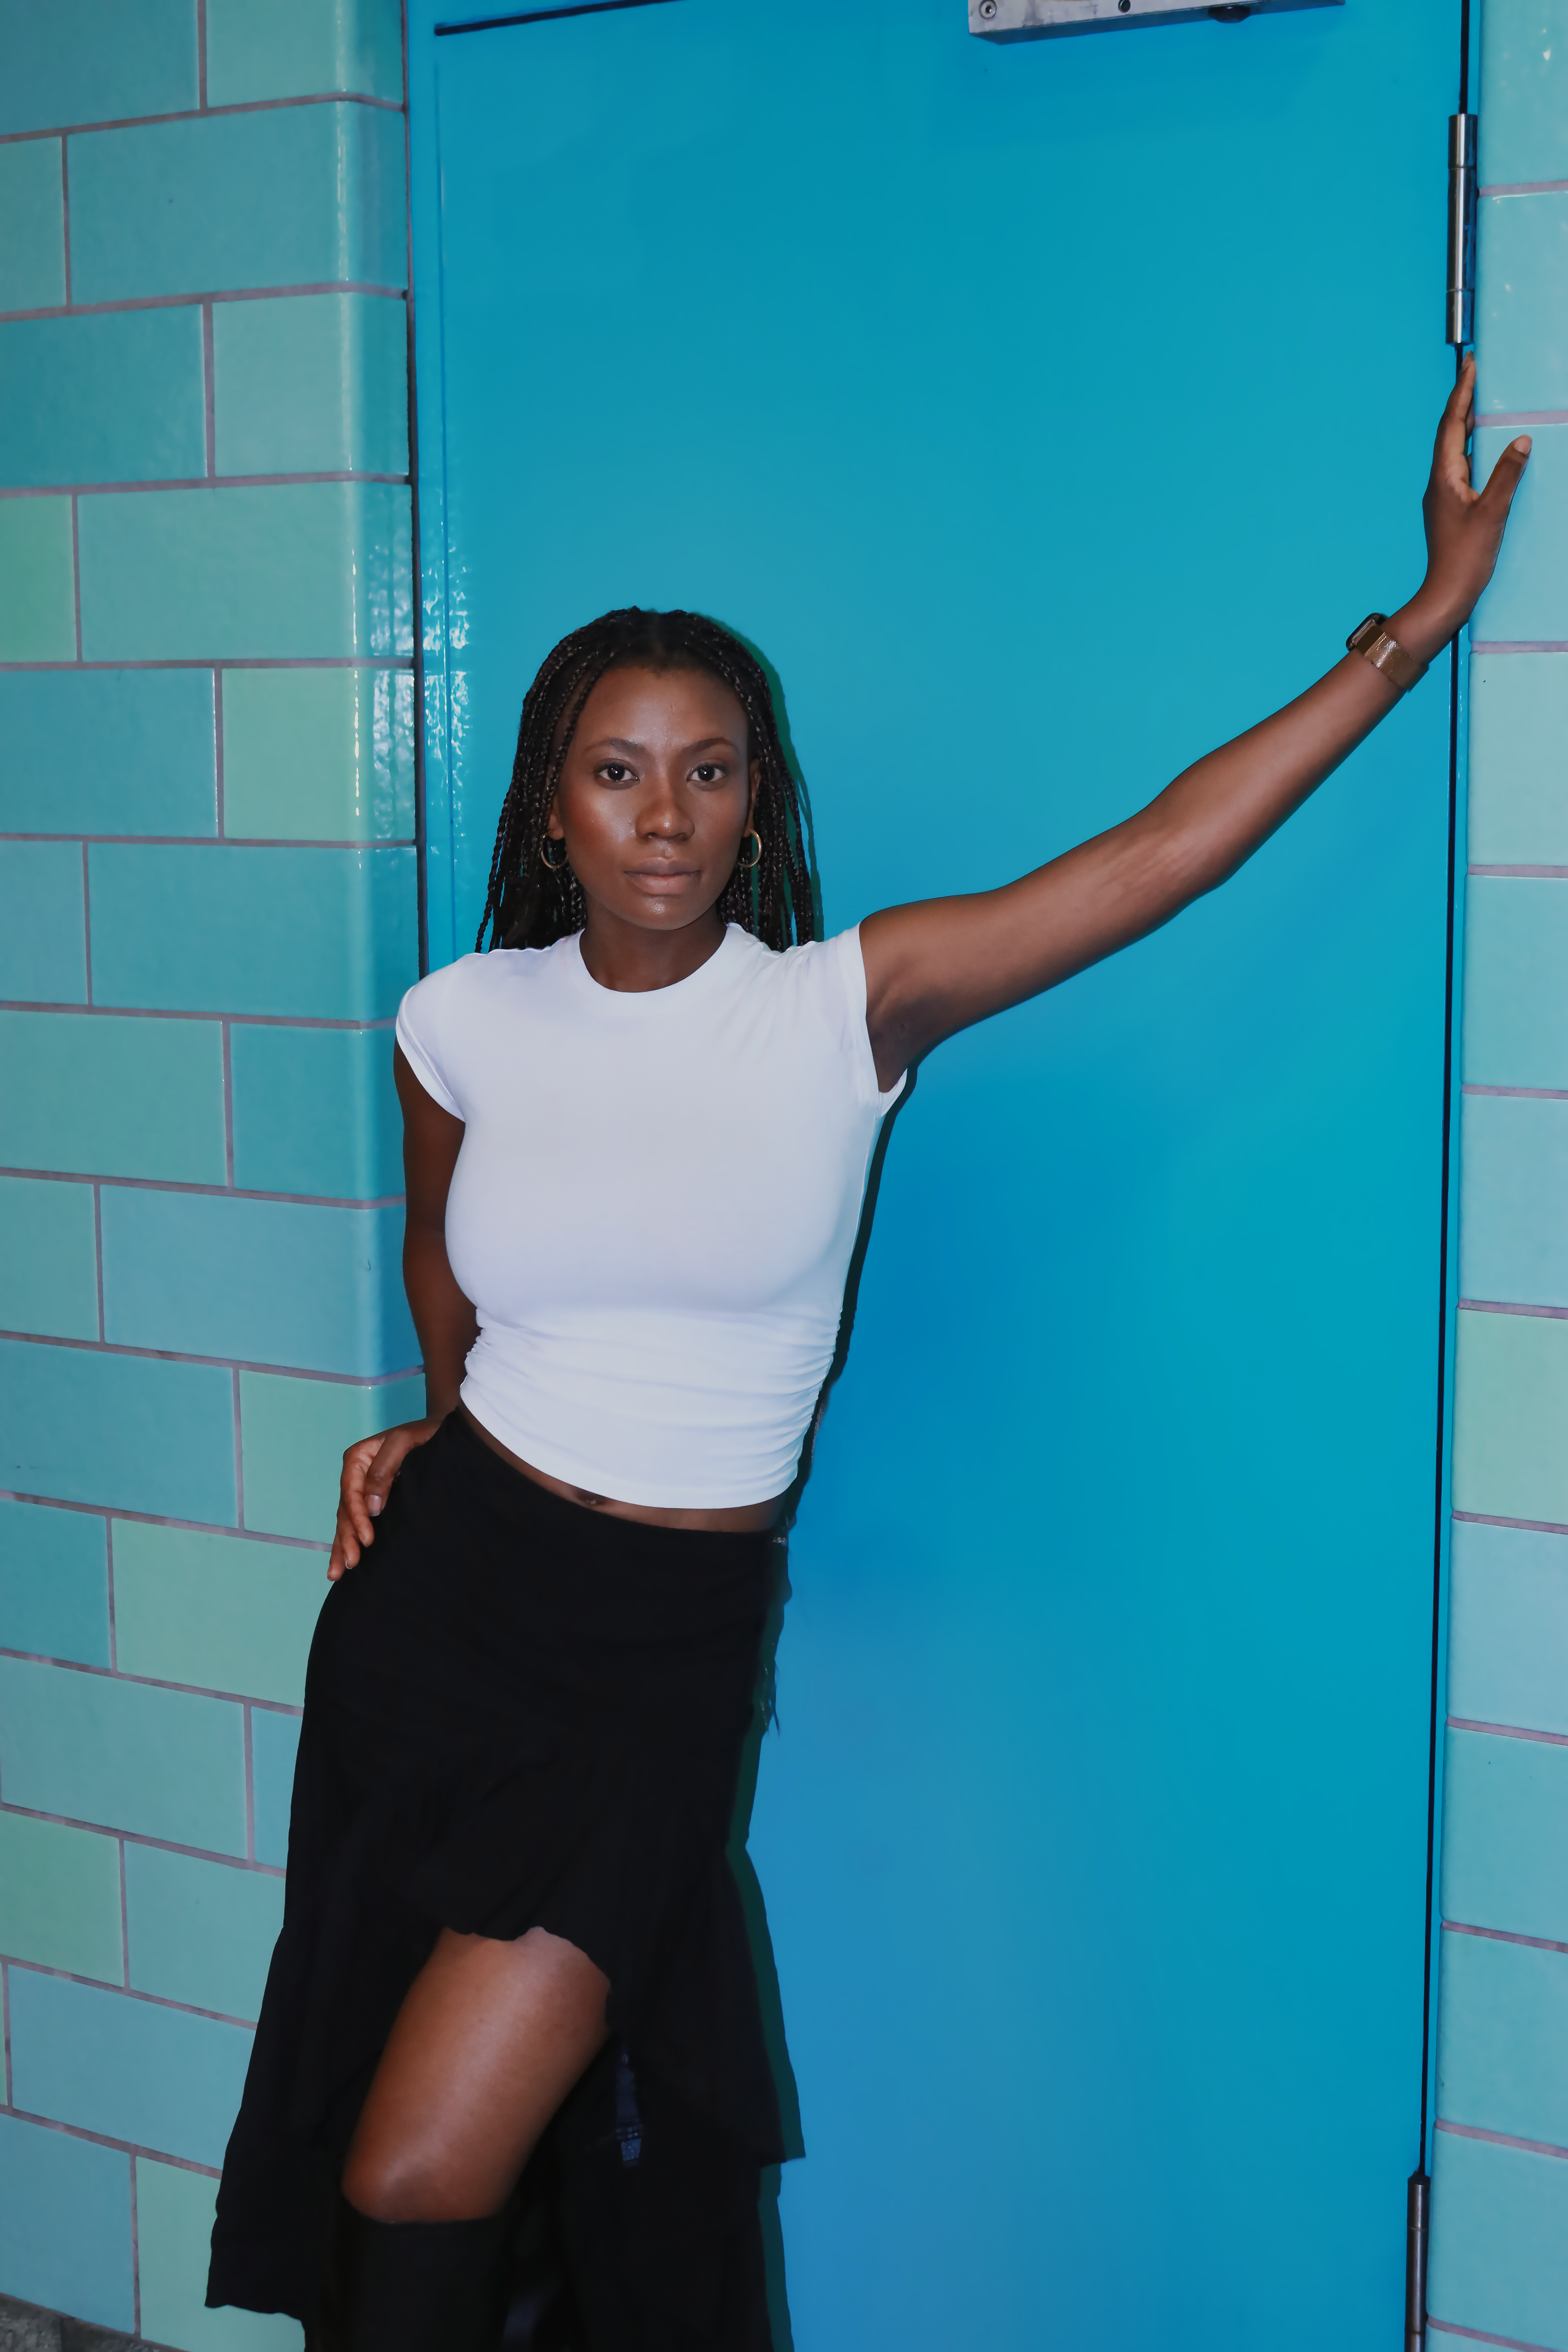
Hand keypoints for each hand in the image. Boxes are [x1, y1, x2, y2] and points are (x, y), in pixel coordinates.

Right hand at [329, 1417, 441, 1579]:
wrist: (440, 1433)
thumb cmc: (424, 1434)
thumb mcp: (404, 1442)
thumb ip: (384, 1468)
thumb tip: (372, 1506)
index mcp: (358, 1458)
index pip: (351, 1493)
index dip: (357, 1518)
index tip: (368, 1540)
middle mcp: (356, 1475)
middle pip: (345, 1510)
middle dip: (346, 1539)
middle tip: (350, 1565)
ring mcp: (364, 1489)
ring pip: (347, 1520)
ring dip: (343, 1545)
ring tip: (337, 1573)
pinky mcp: (374, 1500)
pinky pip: (357, 1521)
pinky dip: (350, 1540)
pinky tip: (345, 1560)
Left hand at [1410, 355, 1529, 647]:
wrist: (1446, 595)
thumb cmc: (1466, 558)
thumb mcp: (1493, 512)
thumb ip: (1507, 474)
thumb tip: (1520, 441)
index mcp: (1443, 477)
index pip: (1452, 425)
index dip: (1462, 393)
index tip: (1470, 366)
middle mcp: (1438, 483)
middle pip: (1450, 434)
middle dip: (1463, 403)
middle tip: (1476, 376)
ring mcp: (1442, 496)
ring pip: (1455, 451)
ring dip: (1467, 426)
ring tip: (1481, 403)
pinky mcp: (1450, 508)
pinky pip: (1461, 469)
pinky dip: (1473, 451)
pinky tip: (1486, 449)